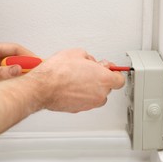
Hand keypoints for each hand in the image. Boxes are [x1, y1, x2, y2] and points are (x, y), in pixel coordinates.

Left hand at [0, 42, 35, 83]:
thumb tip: (16, 70)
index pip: (14, 49)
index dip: (28, 56)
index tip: (38, 64)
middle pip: (11, 58)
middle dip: (23, 66)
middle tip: (34, 75)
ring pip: (4, 68)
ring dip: (13, 74)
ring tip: (23, 82)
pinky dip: (4, 80)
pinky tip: (7, 87)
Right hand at [0, 48, 125, 139]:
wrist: (43, 87)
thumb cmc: (58, 71)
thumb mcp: (77, 53)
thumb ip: (90, 59)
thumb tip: (89, 62)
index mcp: (104, 79)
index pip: (119, 79)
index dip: (114, 72)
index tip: (109, 69)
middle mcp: (99, 94)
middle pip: (107, 87)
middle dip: (99, 78)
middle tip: (87, 70)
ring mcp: (89, 104)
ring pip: (95, 95)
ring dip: (89, 87)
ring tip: (76, 78)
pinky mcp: (78, 109)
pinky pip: (83, 100)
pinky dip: (79, 94)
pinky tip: (69, 86)